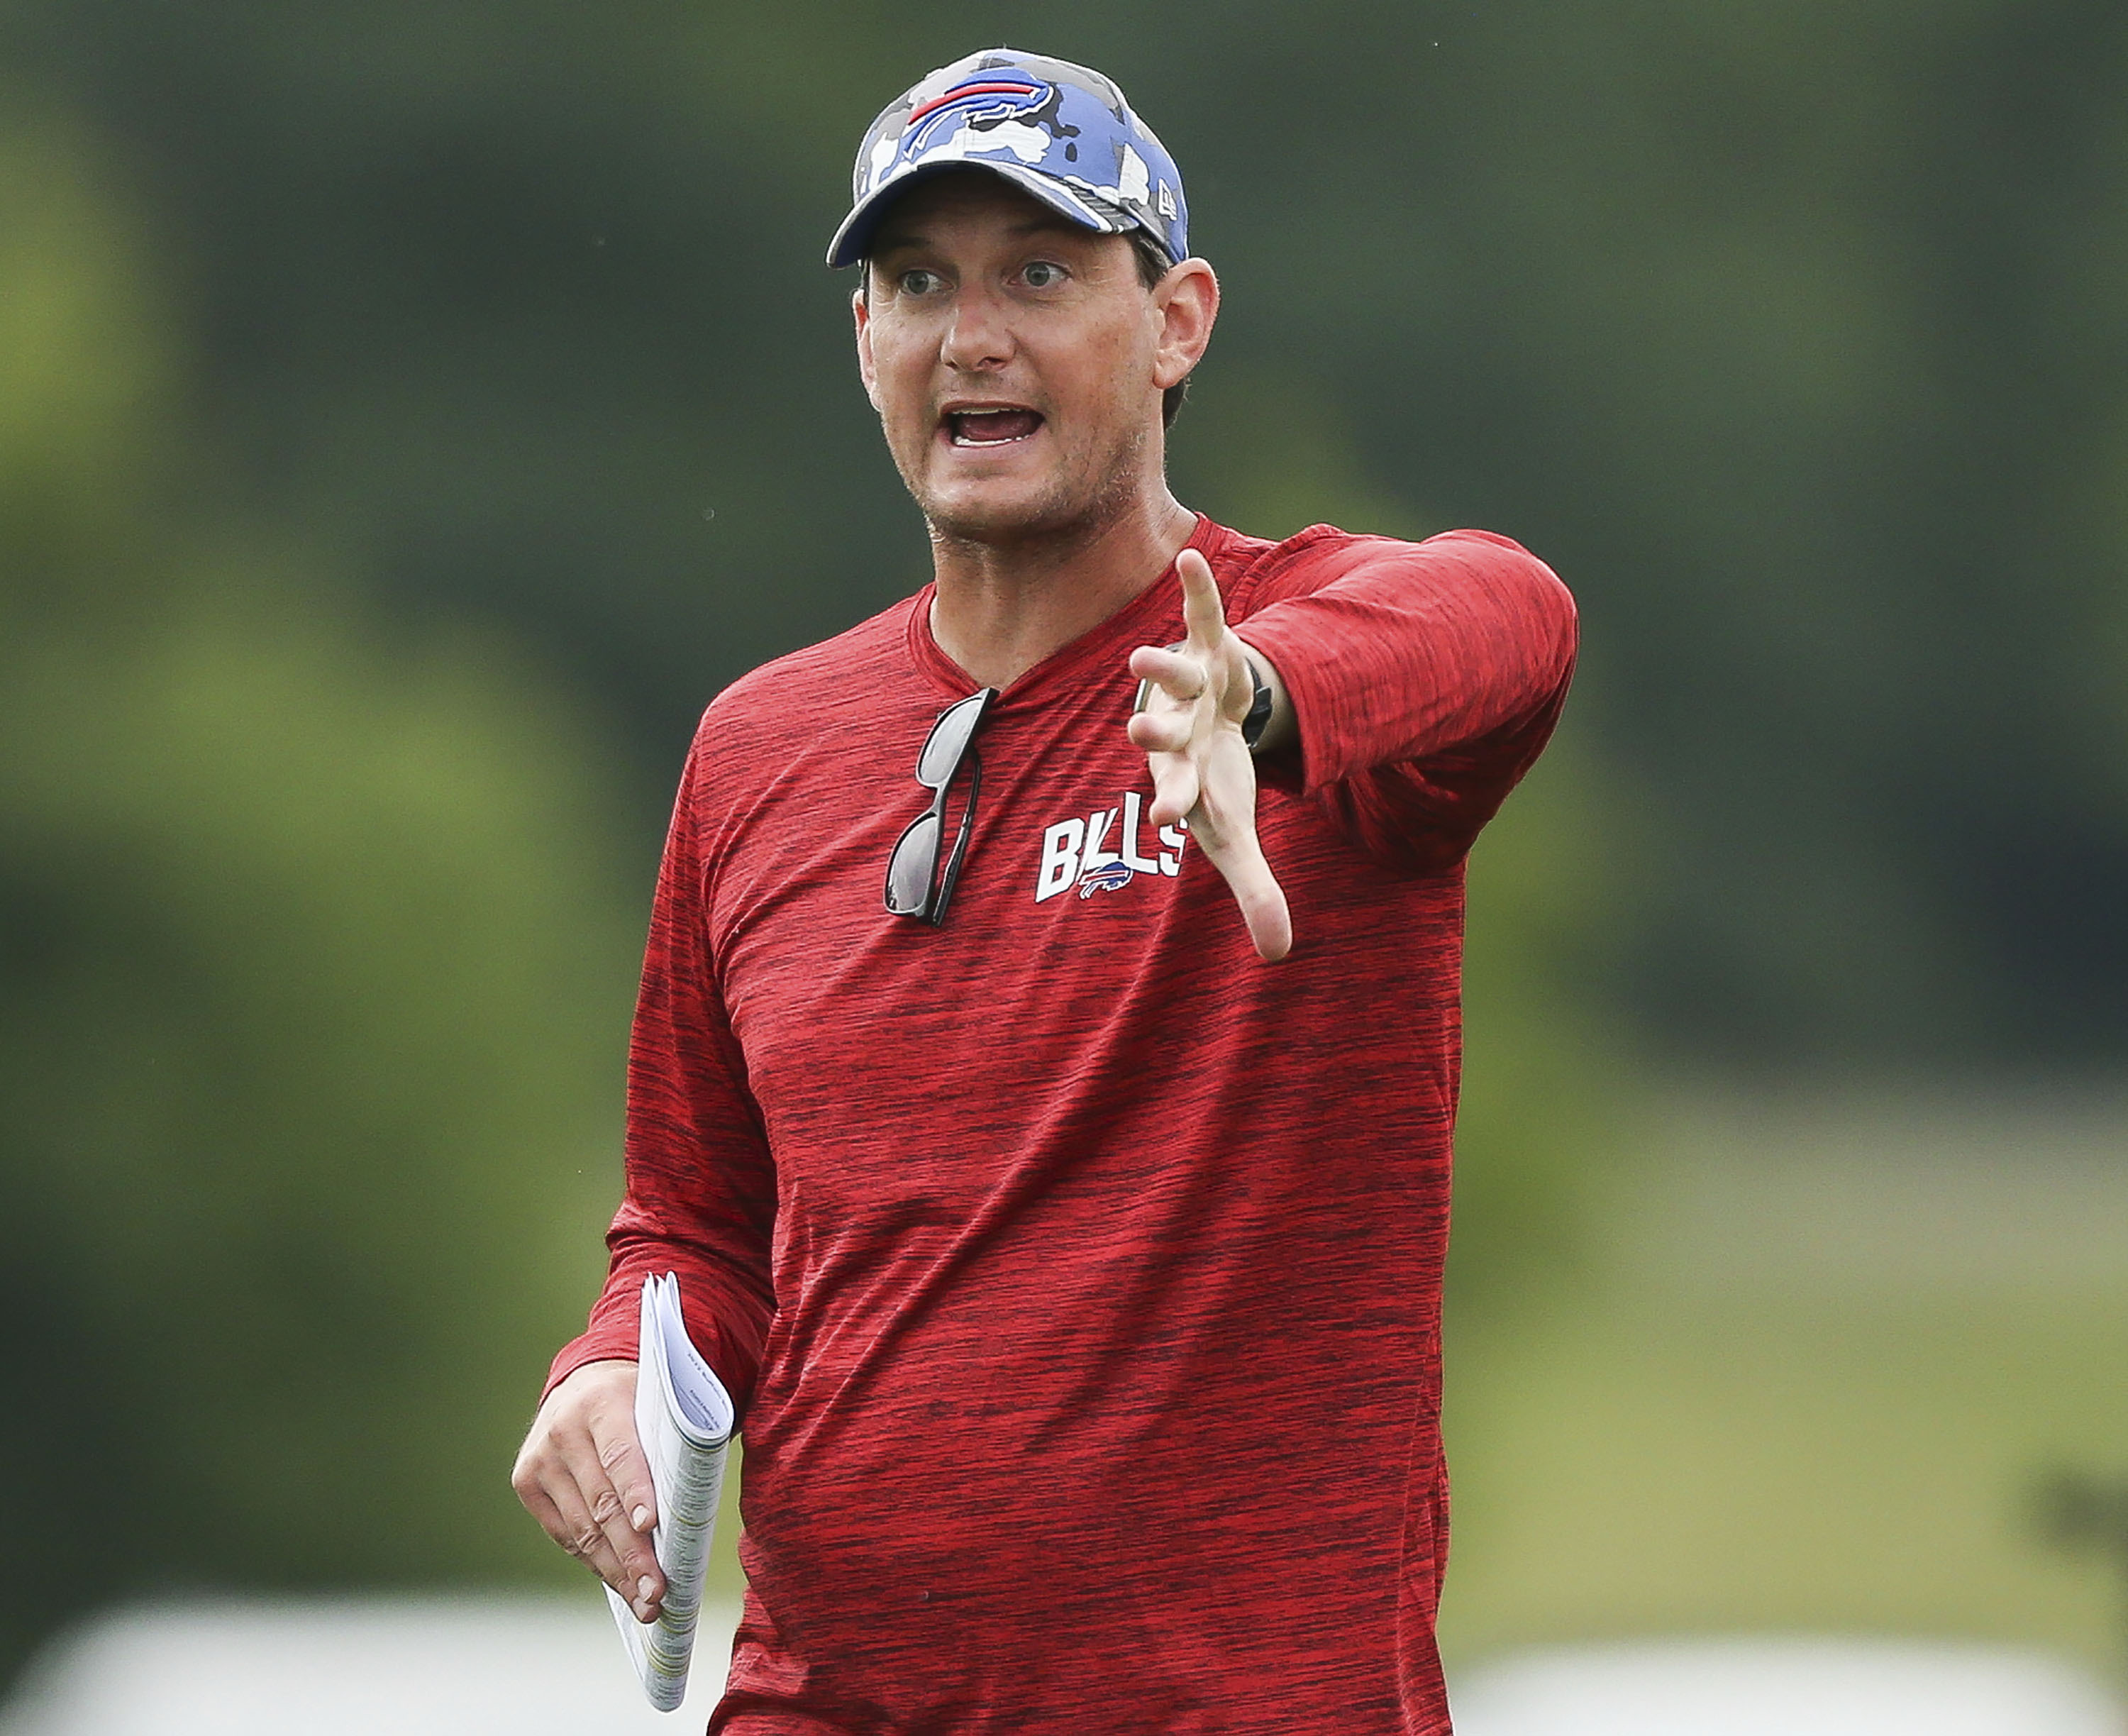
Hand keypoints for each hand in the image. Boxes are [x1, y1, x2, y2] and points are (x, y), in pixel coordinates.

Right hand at [511, 1359, 665, 1620]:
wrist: (582, 1382)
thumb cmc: (634, 1401)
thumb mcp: (653, 1405)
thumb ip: (666, 1446)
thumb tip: (687, 1515)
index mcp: (601, 1403)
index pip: (621, 1454)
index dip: (636, 1493)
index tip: (651, 1528)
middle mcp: (563, 1431)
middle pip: (602, 1504)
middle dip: (632, 1554)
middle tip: (657, 1592)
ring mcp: (540, 1459)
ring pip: (582, 1529)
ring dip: (615, 1571)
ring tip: (644, 1601)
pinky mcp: (526, 1483)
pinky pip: (565, 1534)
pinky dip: (594, 1561)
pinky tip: (619, 1582)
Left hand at [1127, 548, 1292, 961]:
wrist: (1205, 727)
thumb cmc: (1214, 781)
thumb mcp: (1236, 835)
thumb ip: (1254, 890)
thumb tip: (1279, 956)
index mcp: (1186, 778)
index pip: (1176, 798)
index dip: (1170, 805)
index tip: (1159, 818)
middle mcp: (1177, 732)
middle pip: (1162, 737)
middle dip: (1153, 737)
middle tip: (1135, 735)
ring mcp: (1188, 690)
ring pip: (1173, 677)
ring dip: (1161, 669)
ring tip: (1142, 659)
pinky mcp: (1208, 649)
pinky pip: (1203, 615)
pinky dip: (1198, 589)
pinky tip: (1189, 557)